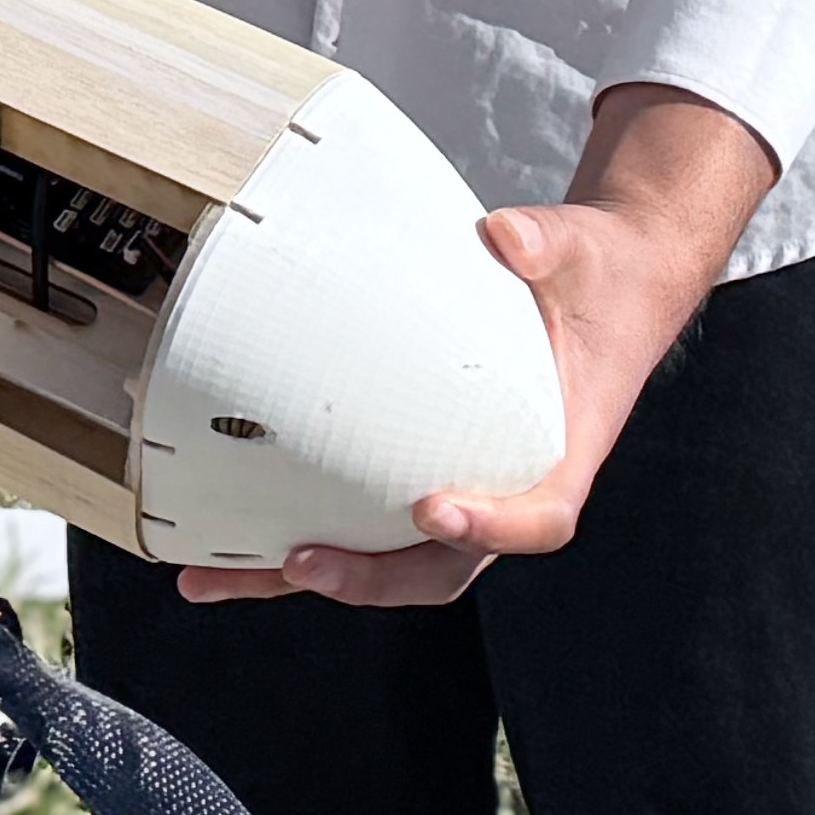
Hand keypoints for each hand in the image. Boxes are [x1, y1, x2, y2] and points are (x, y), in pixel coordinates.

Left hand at [174, 81, 777, 609]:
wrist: (600, 287)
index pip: (539, 518)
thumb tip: (505, 236)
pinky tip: (219, 539)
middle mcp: (506, 486)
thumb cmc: (594, 278)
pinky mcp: (409, 472)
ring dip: (299, 574)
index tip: (435, 510)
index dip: (490, 527)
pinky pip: (354, 516)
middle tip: (303, 561)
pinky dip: (285, 533)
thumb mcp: (581, 250)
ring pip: (384, 559)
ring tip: (213, 578)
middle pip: (443, 565)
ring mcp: (454, 488)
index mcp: (562, 450)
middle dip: (371, 576)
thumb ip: (546, 244)